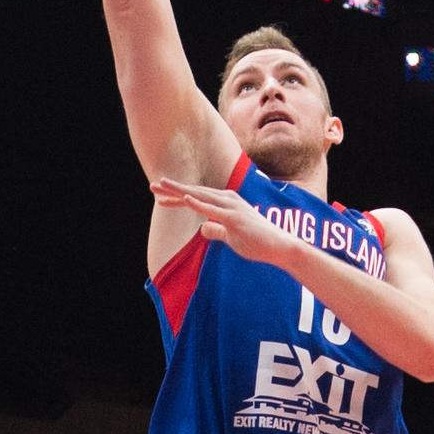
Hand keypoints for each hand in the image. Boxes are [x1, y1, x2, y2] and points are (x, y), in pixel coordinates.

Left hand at [149, 175, 291, 268]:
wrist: (280, 248)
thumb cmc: (258, 243)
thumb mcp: (231, 237)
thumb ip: (217, 231)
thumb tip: (203, 229)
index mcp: (226, 203)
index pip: (197, 199)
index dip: (177, 197)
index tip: (159, 197)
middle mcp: (228, 200)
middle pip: (195, 193)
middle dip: (173, 189)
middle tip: (152, 185)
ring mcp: (232, 207)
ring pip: (200, 197)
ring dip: (180, 191)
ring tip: (162, 186)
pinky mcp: (235, 218)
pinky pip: (212, 210)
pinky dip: (198, 203)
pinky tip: (184, 198)